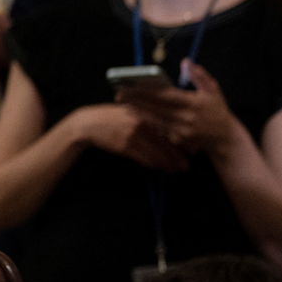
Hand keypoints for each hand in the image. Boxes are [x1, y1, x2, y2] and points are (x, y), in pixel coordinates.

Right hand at [71, 104, 188, 171]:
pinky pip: (145, 158)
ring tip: (176, 170)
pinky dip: (154, 164)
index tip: (191, 150)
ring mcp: (134, 134)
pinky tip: (160, 168)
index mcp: (147, 111)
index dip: (183, 140)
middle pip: (167, 141)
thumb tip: (169, 132)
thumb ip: (150, 118)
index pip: (171, 127)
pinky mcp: (126, 145)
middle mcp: (143, 121)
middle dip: (178, 156)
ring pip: (158, 152)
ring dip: (168, 163)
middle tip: (186, 165)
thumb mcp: (132, 111)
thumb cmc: (111, 117)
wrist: (89, 124)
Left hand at [119, 60, 243, 155]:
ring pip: (154, 119)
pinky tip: (135, 115)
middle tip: (119, 94)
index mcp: (193, 103)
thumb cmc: (217, 109)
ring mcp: (181, 130)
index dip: (147, 91)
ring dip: (137, 111)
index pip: (165, 95)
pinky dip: (146, 122)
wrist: (224, 137)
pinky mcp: (178, 139)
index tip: (132, 85)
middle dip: (136, 101)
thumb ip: (199, 76)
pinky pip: (158, 129)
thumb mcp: (213, 90)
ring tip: (123, 104)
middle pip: (155, 108)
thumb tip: (186, 61)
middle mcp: (186, 117)